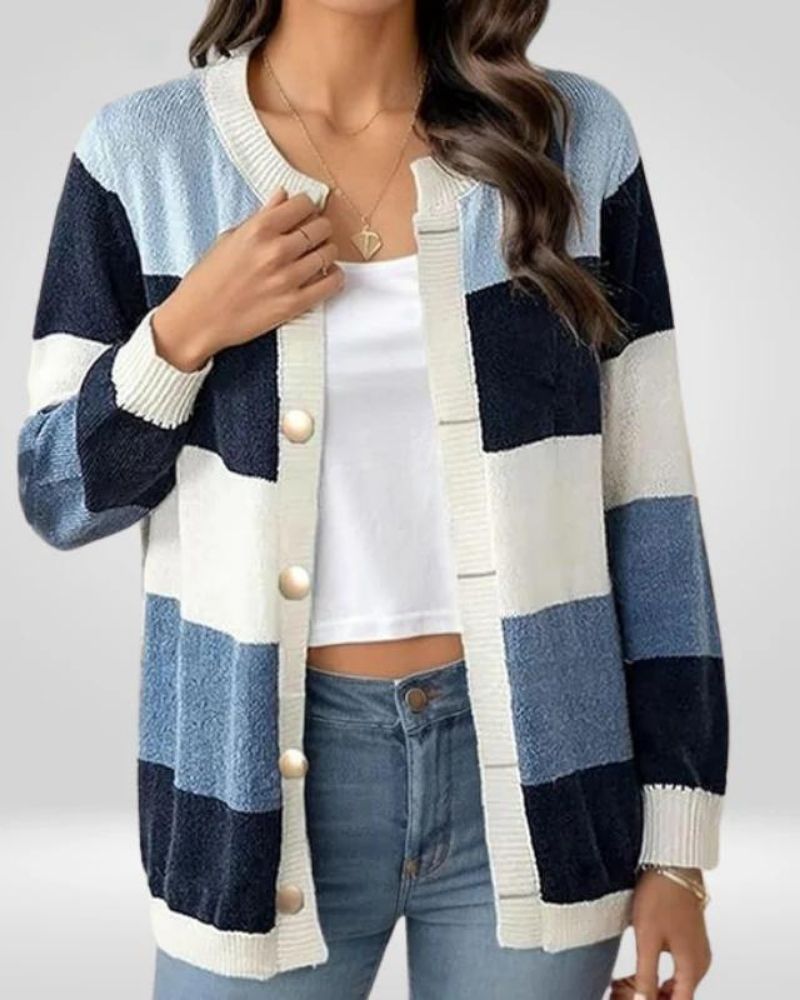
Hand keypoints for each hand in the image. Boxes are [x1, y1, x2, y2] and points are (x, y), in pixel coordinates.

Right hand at [151, 187, 344, 370]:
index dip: (306, 207)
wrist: (198, 319)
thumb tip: (283, 195)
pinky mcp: (294, 304)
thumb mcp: (230, 238)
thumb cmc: (209, 278)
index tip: (304, 213)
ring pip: (328, 253)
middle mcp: (276, 251)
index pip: (303, 204)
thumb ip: (261, 216)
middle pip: (321, 227)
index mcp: (258, 229)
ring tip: (316, 256)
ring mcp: (287, 279)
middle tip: (313, 235)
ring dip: (326, 252)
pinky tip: (326, 275)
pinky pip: (331, 284)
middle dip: (319, 228)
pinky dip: (334, 276)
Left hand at [610, 868, 711, 999]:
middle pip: (678, 997)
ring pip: (678, 985)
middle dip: (651, 998)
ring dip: (654, 990)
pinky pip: (678, 971)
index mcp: (693, 967)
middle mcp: (700, 963)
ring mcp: (696, 952)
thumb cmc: (661, 895)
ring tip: (625, 986)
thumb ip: (647, 976)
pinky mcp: (689, 941)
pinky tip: (640, 973)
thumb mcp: (647, 939)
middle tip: (623, 995)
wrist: (672, 864)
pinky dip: (659, 977)